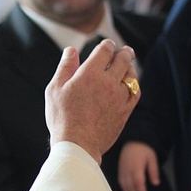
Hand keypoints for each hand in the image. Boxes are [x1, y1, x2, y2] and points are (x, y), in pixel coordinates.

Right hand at [45, 41, 137, 163]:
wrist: (78, 145)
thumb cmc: (62, 117)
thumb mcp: (54, 89)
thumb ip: (65, 67)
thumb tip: (71, 51)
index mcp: (90, 73)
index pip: (105, 51)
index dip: (107, 45)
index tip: (107, 45)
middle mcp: (108, 82)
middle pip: (122, 60)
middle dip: (124, 53)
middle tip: (125, 51)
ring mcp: (119, 97)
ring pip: (131, 76)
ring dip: (130, 68)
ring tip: (128, 65)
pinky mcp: (125, 111)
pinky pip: (135, 93)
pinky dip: (134, 85)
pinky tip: (131, 85)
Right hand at [118, 141, 159, 190]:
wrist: (132, 142)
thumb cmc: (144, 150)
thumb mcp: (152, 158)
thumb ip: (153, 171)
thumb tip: (156, 183)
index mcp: (136, 166)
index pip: (138, 182)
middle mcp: (127, 170)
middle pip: (130, 186)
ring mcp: (122, 171)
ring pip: (124, 186)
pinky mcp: (119, 171)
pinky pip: (120, 183)